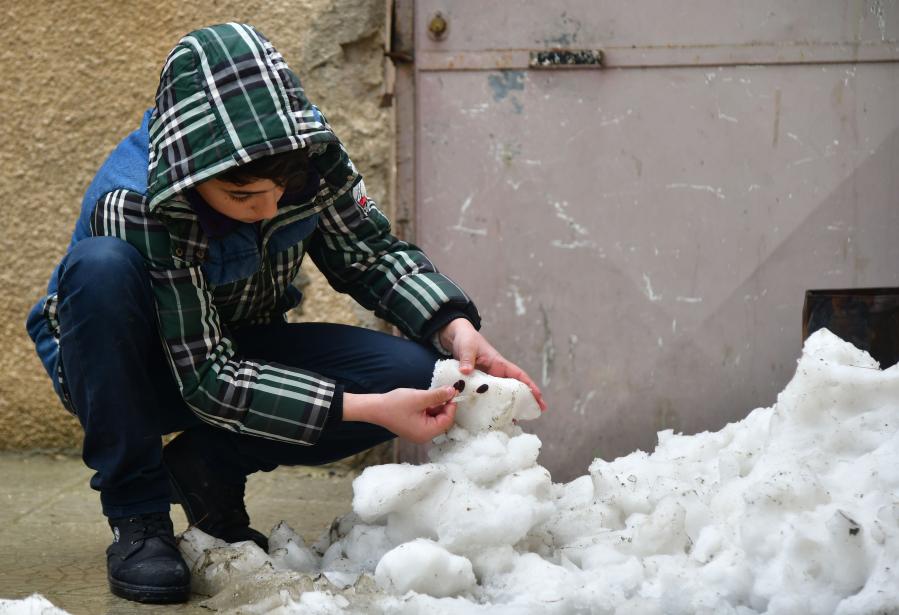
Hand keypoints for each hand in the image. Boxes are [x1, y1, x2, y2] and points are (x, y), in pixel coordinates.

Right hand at [343, 387, 458, 443]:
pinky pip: (427, 419)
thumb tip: (453, 391)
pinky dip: (429, 408)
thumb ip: (438, 395)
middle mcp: (424, 436)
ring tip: (430, 394)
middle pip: (443, 420)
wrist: (375, 408)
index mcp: (426, 433)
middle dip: (444, 405)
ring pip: (435, 418)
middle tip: (444, 390)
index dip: (451, 406)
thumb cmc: (395, 404)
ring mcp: (419, 433)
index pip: (447, 420)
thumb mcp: (419, 398)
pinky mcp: (414, 428)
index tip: (452, 391)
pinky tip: (424, 399)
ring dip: (436, 405)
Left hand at [438, 318, 546, 410]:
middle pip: (514, 388)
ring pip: (501, 394)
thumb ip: (467, 358)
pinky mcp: (478, 384)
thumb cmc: (466, 339)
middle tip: (536, 413)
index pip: (518, 375)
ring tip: (516, 420)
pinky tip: (492, 416)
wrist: (456, 336)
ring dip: (509, 405)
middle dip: (526, 399)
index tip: (539, 397)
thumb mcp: (467, 347)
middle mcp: (496, 373)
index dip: (530, 386)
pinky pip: (487, 396)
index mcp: (498, 364)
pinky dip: (491, 405)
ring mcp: (487, 379)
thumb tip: (466, 371)